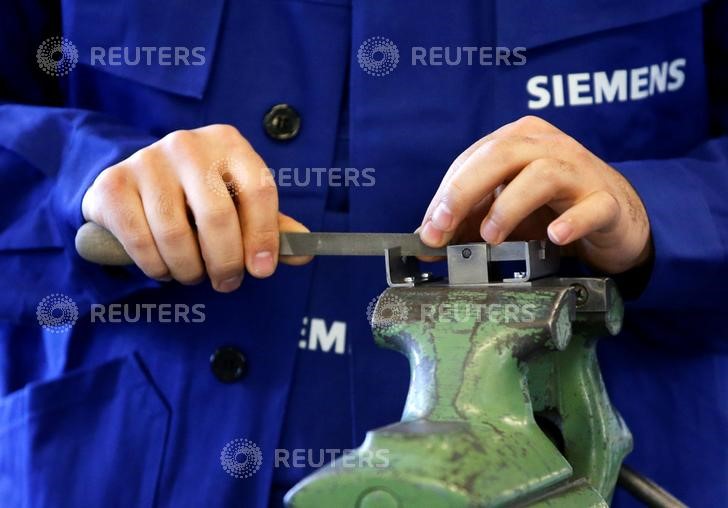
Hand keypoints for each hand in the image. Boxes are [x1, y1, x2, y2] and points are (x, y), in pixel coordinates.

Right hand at [82, 124, 309, 291]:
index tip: (262, 270)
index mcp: (229, 144)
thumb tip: (306, 252)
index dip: (264, 236)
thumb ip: (272, 228)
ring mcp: (147, 161)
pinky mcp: (113, 184)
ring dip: (189, 269)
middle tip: (227, 282)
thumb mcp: (239, 205)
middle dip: (225, 262)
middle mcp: (188, 144)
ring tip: (194, 273)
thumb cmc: (199, 198)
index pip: (259, 190)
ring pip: (176, 235)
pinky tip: (164, 266)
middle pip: (217, 216)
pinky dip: (157, 267)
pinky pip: (141, 242)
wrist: (134, 185)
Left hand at [418, 116, 651, 272]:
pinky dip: (571, 222)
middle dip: (463, 192)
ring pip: (541, 174)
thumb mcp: (505, 210)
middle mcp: (548, 147)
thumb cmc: (553, 208)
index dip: (445, 194)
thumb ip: (468, 221)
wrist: (616, 218)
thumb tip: (428, 242)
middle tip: (443, 228)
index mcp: (518, 140)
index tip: (428, 228)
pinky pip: (592, 207)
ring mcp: (580, 172)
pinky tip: (554, 236)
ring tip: (491, 237)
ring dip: (509, 206)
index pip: (472, 159)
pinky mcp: (607, 201)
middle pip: (500, 155)